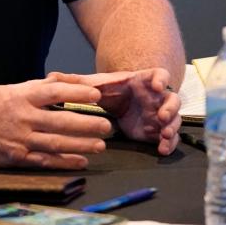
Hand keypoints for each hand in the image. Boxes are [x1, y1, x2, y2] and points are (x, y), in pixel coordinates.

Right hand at [0, 78, 112, 169]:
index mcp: (19, 96)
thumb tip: (64, 83)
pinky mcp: (15, 157)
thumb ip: (35, 89)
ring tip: (100, 145)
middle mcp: (21, 117)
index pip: (54, 92)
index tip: (96, 93)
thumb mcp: (7, 90)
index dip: (77, 92)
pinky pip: (44, 160)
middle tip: (107, 126)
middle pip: (60, 121)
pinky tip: (80, 161)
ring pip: (56, 143)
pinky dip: (64, 162)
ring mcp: (18, 139)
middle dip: (87, 124)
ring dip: (81, 145)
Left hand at [47, 69, 180, 154]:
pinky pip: (169, 138)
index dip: (161, 79)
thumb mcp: (95, 85)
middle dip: (170, 108)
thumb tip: (51, 75)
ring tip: (163, 135)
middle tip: (162, 116)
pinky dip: (168, 143)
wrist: (119, 102)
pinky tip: (161, 149)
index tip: (157, 85)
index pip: (160, 75)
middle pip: (172, 99)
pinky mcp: (157, 131)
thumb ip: (77, 81)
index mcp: (144, 81)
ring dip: (172, 127)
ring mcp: (159, 114)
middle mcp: (156, 97)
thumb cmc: (111, 89)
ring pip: (174, 119)